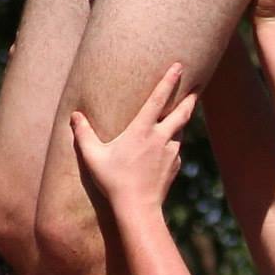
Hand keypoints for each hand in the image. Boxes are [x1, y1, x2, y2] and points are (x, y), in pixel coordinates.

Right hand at [72, 64, 196, 213]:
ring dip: (182, 120)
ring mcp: (171, 152)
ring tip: (183, 113)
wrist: (138, 208)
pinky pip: (176, 150)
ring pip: (180, 131)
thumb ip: (84, 134)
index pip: (158, 98)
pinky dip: (173, 143)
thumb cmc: (114, 181)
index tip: (179, 66)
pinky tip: (168, 148)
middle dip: (190, 97)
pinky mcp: (175, 166)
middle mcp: (160, 137)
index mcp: (141, 130)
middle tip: (198, 87)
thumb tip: (75, 116)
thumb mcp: (93, 157)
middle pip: (181, 112)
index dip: (169, 80)